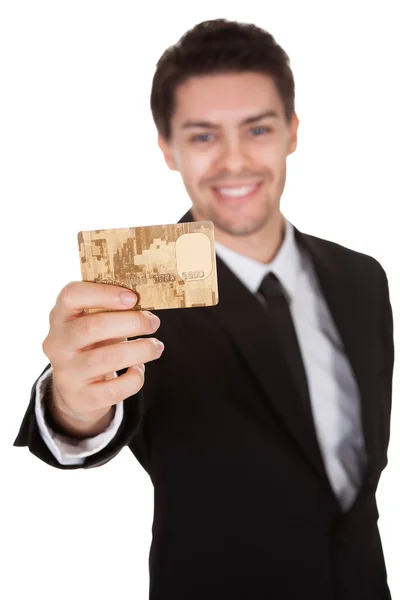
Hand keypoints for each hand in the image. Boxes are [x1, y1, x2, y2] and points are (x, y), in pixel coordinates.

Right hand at [42, 281, 163, 429]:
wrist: (77, 391)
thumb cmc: (93, 346)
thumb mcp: (95, 323)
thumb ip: (112, 310)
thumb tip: (147, 307)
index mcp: (60, 317)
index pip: (71, 296)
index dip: (103, 293)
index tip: (133, 297)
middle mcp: (57, 344)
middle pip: (92, 327)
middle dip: (131, 322)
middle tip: (153, 322)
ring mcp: (66, 373)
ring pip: (107, 358)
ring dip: (140, 349)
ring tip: (156, 346)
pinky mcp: (82, 398)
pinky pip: (115, 389)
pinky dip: (135, 377)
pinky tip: (139, 369)